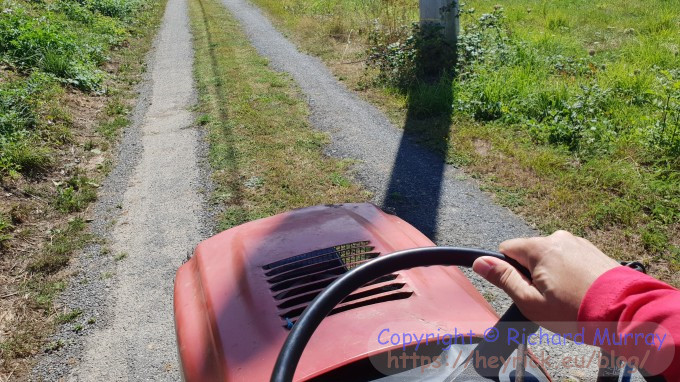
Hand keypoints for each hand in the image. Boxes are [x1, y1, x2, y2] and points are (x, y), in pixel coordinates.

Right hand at [472, 230, 619, 330]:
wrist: (626, 314)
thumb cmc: (575, 312)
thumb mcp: (531, 301)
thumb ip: (504, 279)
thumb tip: (480, 262)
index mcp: (539, 248)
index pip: (506, 249)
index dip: (507, 271)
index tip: (522, 290)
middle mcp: (559, 238)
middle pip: (530, 253)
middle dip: (532, 274)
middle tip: (547, 301)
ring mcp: (580, 244)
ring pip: (552, 257)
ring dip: (553, 274)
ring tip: (568, 300)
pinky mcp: (596, 252)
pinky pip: (571, 260)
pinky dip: (571, 274)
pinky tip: (580, 293)